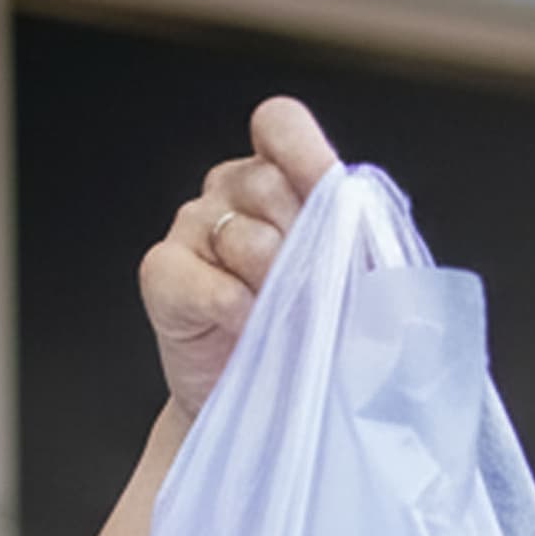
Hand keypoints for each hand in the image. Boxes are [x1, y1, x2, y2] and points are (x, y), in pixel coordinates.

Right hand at [140, 97, 339, 417]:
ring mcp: (192, 230)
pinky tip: (246, 327)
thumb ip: (364, 244)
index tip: (328, 189)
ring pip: (241, 234)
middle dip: (304, 241)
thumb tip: (371, 225)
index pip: (280, 126)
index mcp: (281, 184)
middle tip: (313, 290)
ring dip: (274, 285)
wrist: (272, 408)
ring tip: (283, 318)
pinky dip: (228, 305)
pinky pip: (194, 277)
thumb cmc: (320, 340)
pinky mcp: (163, 277)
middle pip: (266, 182)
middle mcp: (231, 194)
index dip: (303, 151)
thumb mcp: (360, 285)